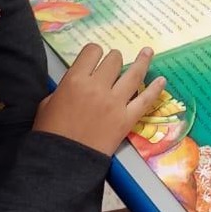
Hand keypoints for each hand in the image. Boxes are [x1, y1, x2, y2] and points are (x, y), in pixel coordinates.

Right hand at [33, 45, 166, 156]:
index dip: (94, 52)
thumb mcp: (48, 102)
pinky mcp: (127, 119)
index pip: (92, 51)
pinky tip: (162, 80)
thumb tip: (78, 82)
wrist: (64, 160)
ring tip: (147, 52)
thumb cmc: (51, 131)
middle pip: (114, 59)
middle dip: (113, 59)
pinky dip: (155, 89)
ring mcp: (115, 102)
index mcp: (75, 79)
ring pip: (133, 73)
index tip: (95, 58)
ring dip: (142, 61)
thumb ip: (66, 86)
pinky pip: (145, 100)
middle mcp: (97, 86)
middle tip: (113, 64)